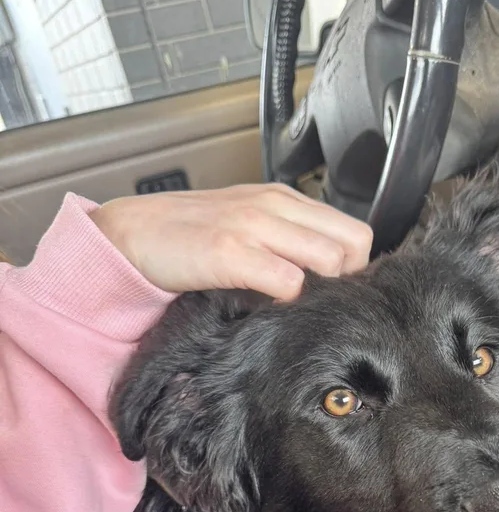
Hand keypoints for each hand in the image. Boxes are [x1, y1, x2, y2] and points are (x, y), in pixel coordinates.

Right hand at [89, 183, 372, 299]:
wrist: (131, 233)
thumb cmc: (189, 236)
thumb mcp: (248, 227)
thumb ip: (287, 242)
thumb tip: (328, 279)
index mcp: (284, 199)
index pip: (354, 232)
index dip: (354, 268)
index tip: (336, 292)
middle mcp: (275, 205)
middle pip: (353, 245)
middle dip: (347, 282)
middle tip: (323, 305)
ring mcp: (253, 225)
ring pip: (329, 260)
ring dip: (322, 292)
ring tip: (299, 309)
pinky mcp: (230, 251)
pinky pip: (288, 280)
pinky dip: (289, 302)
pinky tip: (272, 312)